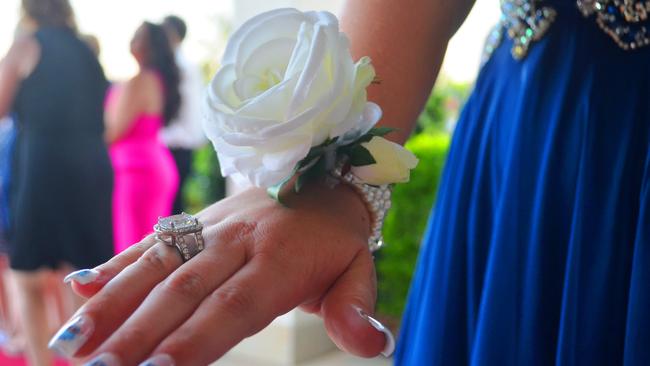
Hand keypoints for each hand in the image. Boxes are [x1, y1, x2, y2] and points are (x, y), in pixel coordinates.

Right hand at [50, 183, 392, 364]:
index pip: (232, 306)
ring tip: (73, 343)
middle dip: (137, 334)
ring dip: (113, 303)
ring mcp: (211, 228)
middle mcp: (238, 242)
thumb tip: (377, 345)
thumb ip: (357, 309)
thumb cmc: (337, 238)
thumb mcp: (359, 270)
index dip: (194, 340)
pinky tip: (81, 287)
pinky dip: (116, 263)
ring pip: (156, 266)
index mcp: (280, 261)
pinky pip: (153, 241)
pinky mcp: (196, 221)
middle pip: (183, 292)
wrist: (323, 172)